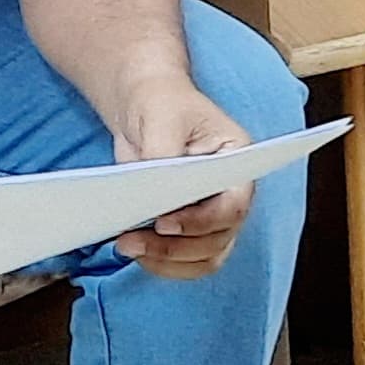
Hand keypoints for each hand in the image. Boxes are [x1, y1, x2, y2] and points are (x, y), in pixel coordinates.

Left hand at [112, 81, 254, 280]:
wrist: (145, 104)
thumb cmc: (161, 102)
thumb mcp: (162, 118)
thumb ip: (164, 156)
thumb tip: (158, 197)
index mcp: (236, 161)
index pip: (232, 206)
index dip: (201, 222)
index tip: (163, 223)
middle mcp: (230, 193)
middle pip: (218, 240)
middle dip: (175, 247)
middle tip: (132, 241)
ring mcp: (210, 213)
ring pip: (203, 258)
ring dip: (166, 260)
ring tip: (128, 245)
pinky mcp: (187, 226)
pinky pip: (184, 260)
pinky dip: (160, 262)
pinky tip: (134, 248)